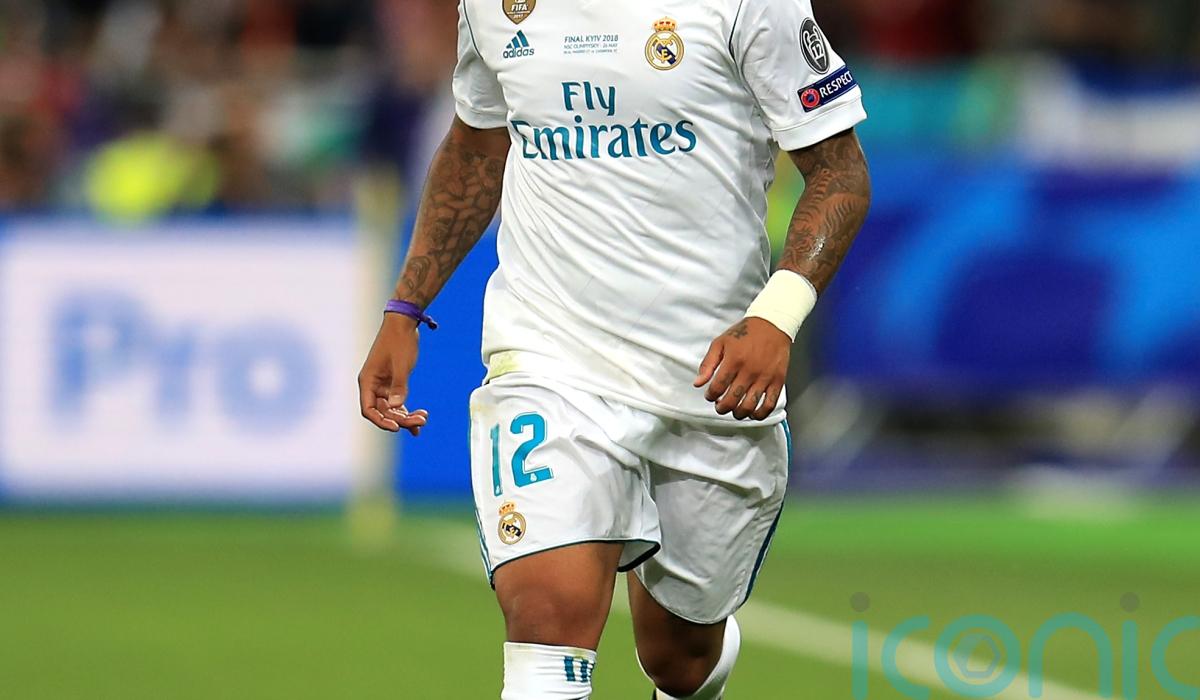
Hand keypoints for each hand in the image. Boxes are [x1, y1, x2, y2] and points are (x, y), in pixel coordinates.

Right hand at [358, 314, 429, 434]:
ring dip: (406, 416)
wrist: (404, 323)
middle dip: (401, 419)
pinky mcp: (392, 383)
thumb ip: (399, 386)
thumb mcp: (401, 364)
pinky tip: (421, 418)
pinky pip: (398, 402)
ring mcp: (382, 385)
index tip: (397, 427)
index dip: (381, 421)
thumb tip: (396, 406)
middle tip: (421, 422)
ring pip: (392, 409)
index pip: (368, 409)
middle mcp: (373, 385)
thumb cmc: (399, 340)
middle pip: (383, 412)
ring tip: (424, 419)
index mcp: (368, 380)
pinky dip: (408, 410)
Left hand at [694, 318, 790, 420]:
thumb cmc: (746, 332)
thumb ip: (707, 364)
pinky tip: (753, 414)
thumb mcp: (720, 342)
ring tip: (734, 411)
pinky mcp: (778, 381)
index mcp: (734, 360)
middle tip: (720, 406)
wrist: (772, 324)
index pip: (717, 387)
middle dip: (722, 408)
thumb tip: (698, 383)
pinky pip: (769, 404)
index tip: (710, 395)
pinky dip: (760, 414)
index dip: (710, 396)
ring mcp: (764, 377)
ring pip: (749, 406)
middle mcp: (749, 371)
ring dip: (738, 414)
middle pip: (732, 400)